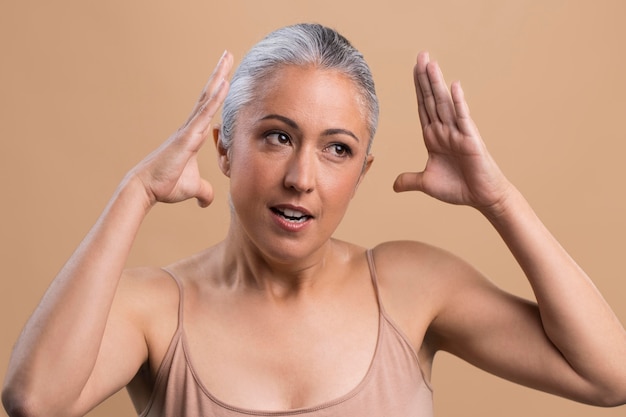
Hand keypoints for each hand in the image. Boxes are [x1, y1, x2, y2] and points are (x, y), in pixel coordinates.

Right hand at [131, 50, 232, 207]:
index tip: (228, 77)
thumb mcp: (193, 188)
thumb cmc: (167, 185)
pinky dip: (215, 98)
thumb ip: (204, 192)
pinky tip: (225, 83)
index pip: (209, 109)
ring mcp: (189, 129)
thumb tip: (207, 202)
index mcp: (193, 135)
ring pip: (207, 98)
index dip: (218, 93)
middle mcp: (191, 127)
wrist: (147, 188)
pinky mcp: (187, 136)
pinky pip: (204, 113)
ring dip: (218, 77)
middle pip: (208, 95)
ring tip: (227, 57)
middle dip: (219, 74)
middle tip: (227, 55)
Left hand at [393, 52, 511, 212]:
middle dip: (425, 78)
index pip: (423, 108)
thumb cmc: (458, 188)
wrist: (482, 198)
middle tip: (421, 55)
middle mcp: (445, 130)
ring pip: (445, 103)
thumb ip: (410, 180)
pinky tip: (454, 86)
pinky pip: (463, 118)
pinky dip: (458, 102)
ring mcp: (458, 133)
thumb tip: (394, 185)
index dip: (418, 89)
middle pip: (432, 99)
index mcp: (434, 137)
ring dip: (437, 84)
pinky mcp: (470, 140)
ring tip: (431, 63)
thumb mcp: (427, 183)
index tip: (414, 69)